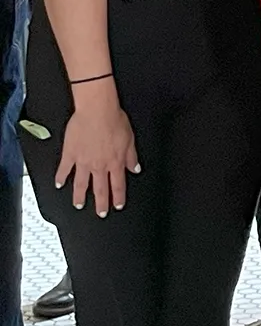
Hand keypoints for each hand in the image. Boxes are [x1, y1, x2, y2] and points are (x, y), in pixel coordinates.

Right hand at [56, 93, 138, 215]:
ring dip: (80, 196)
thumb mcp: (130, 139)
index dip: (118, 197)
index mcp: (115, 162)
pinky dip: (61, 178)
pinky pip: (64, 169)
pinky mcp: (70, 154)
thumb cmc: (115, 121)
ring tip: (79, 205)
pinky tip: (59, 185)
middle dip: (101, 203)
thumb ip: (131, 156)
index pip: (118, 184)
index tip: (118, 206)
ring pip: (81, 184)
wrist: (97, 112)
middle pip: (100, 189)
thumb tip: (135, 169)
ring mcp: (83, 161)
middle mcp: (99, 165)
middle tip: (100, 213)